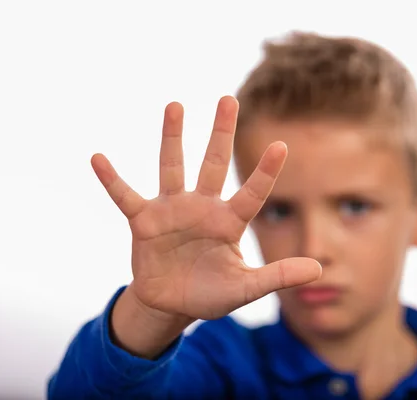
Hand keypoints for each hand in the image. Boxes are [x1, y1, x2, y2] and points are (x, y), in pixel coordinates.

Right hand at [91, 96, 320, 320]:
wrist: (172, 303)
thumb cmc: (211, 292)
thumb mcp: (245, 288)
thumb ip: (277, 276)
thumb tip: (318, 269)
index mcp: (229, 222)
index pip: (252, 193)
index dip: (265, 172)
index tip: (281, 145)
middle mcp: (203, 208)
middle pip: (214, 164)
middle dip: (221, 133)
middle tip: (228, 99)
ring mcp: (172, 211)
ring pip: (173, 167)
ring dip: (173, 138)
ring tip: (176, 105)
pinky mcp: (144, 221)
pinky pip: (126, 195)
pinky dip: (112, 179)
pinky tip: (98, 158)